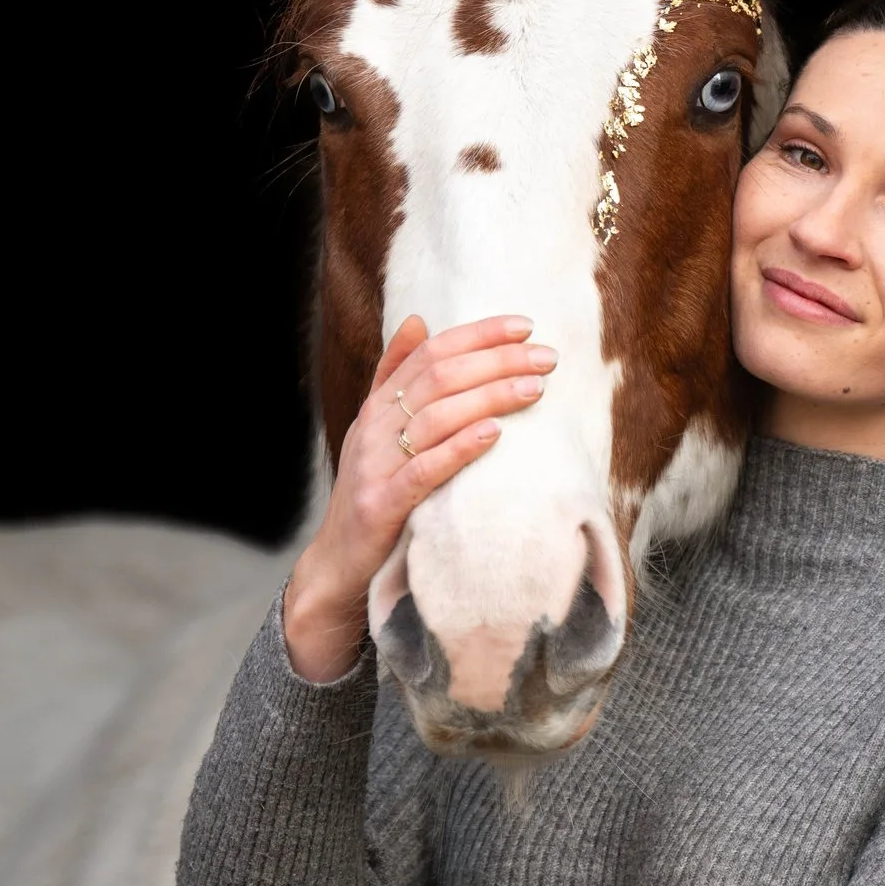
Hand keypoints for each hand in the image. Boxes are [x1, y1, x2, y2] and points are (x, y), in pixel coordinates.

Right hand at [282, 313, 557, 680]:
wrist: (337, 565)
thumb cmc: (372, 493)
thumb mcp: (377, 431)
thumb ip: (394, 376)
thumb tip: (417, 319)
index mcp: (377, 406)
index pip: (429, 353)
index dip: (477, 335)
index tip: (525, 326)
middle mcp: (373, 428)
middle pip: (438, 379)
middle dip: (496, 361)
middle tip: (547, 357)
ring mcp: (374, 466)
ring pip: (435, 417)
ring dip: (488, 397)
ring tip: (534, 388)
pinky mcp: (381, 505)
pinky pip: (423, 470)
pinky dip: (459, 447)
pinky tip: (493, 433)